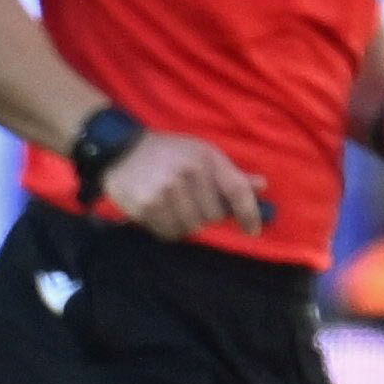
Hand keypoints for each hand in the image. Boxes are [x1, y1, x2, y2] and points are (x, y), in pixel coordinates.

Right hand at [102, 131, 266, 239]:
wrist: (122, 150)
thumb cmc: (170, 154)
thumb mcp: (203, 154)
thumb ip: (231, 173)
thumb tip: (261, 186)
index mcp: (207, 159)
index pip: (237, 190)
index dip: (250, 214)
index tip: (253, 231)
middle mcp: (188, 173)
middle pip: (213, 215)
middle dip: (207, 214)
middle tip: (192, 203)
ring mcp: (165, 190)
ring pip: (191, 227)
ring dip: (187, 223)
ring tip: (175, 208)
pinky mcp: (146, 206)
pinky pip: (169, 233)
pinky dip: (169, 229)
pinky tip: (161, 213)